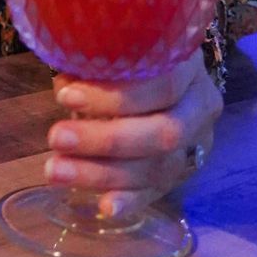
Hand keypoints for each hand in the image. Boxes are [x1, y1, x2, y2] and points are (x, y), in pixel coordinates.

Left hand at [43, 51, 222, 221]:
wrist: (167, 78)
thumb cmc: (131, 57)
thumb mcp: (120, 48)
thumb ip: (98, 61)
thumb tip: (66, 83)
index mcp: (188, 67)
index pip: (163, 84)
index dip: (115, 95)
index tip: (65, 96)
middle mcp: (200, 107)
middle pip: (163, 132)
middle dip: (105, 139)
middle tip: (57, 138)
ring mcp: (196, 144)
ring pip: (158, 167)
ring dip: (103, 173)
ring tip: (57, 170)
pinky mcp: (182, 173)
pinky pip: (158, 191)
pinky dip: (131, 201)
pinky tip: (104, 207)